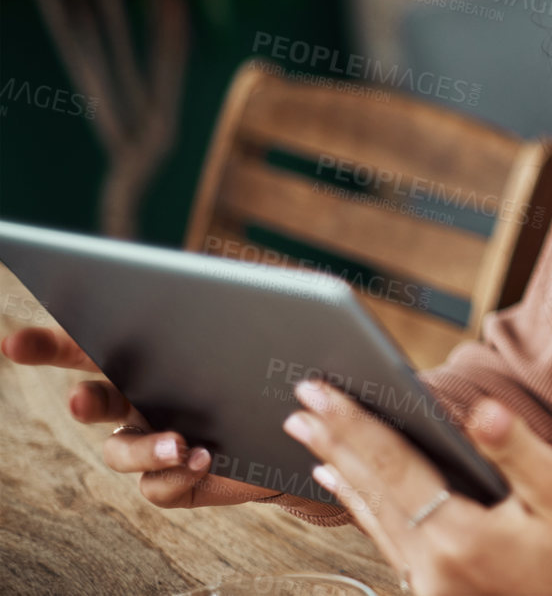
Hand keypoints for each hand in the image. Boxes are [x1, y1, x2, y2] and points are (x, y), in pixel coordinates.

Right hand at [0, 326, 296, 510]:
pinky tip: (203, 458)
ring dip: (145, 446)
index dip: (48, 345)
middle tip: (80, 402)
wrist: (307, 428)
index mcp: (149, 357)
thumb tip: (245, 278)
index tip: (13, 344)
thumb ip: (253, 300)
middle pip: (91, 399)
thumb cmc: (278, 364)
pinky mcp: (177, 481)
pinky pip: (156, 487)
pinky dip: (174, 474)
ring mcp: (153, 443)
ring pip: (120, 451)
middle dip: (81, 401)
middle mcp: (139, 402)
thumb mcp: (273, 324)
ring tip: (180, 441)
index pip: (90, 344)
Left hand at [284, 379, 551, 595]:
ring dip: (344, 477)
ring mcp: (433, 590)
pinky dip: (368, 511)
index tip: (319, 391)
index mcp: (460, 538)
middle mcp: (434, 570)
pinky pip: (390, 545)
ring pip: (376, 522)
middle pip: (372, 494)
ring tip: (314, 446)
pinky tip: (356, 495)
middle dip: (334, 446)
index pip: (393, 465)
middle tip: (298, 406)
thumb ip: (517, 449)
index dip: (354, 423)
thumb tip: (482, 410)